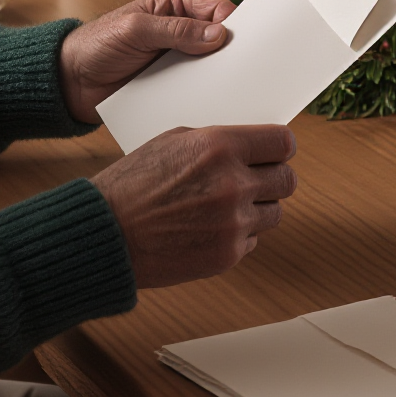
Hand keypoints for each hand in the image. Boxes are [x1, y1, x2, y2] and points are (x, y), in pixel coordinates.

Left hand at [57, 0, 234, 122]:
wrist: (72, 81)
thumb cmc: (97, 44)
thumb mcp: (135, 30)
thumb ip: (176, 30)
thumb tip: (219, 34)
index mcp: (179, 2)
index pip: (219, 8)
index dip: (234, 25)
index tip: (243, 45)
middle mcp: (186, 27)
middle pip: (223, 38)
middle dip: (231, 52)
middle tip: (241, 70)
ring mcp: (182, 56)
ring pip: (214, 65)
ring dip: (220, 76)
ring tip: (230, 90)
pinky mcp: (176, 82)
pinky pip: (199, 87)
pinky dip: (206, 93)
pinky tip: (213, 102)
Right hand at [92, 124, 298, 288]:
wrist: (107, 234)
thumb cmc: (133, 183)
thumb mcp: (172, 141)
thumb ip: (217, 142)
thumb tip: (251, 145)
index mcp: (220, 147)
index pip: (282, 142)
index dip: (281, 146)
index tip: (276, 150)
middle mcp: (233, 184)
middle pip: (287, 179)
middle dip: (275, 177)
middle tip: (258, 178)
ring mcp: (233, 223)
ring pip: (274, 212)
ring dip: (258, 208)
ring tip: (227, 206)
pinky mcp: (228, 255)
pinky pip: (253, 240)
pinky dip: (238, 235)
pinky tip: (210, 227)